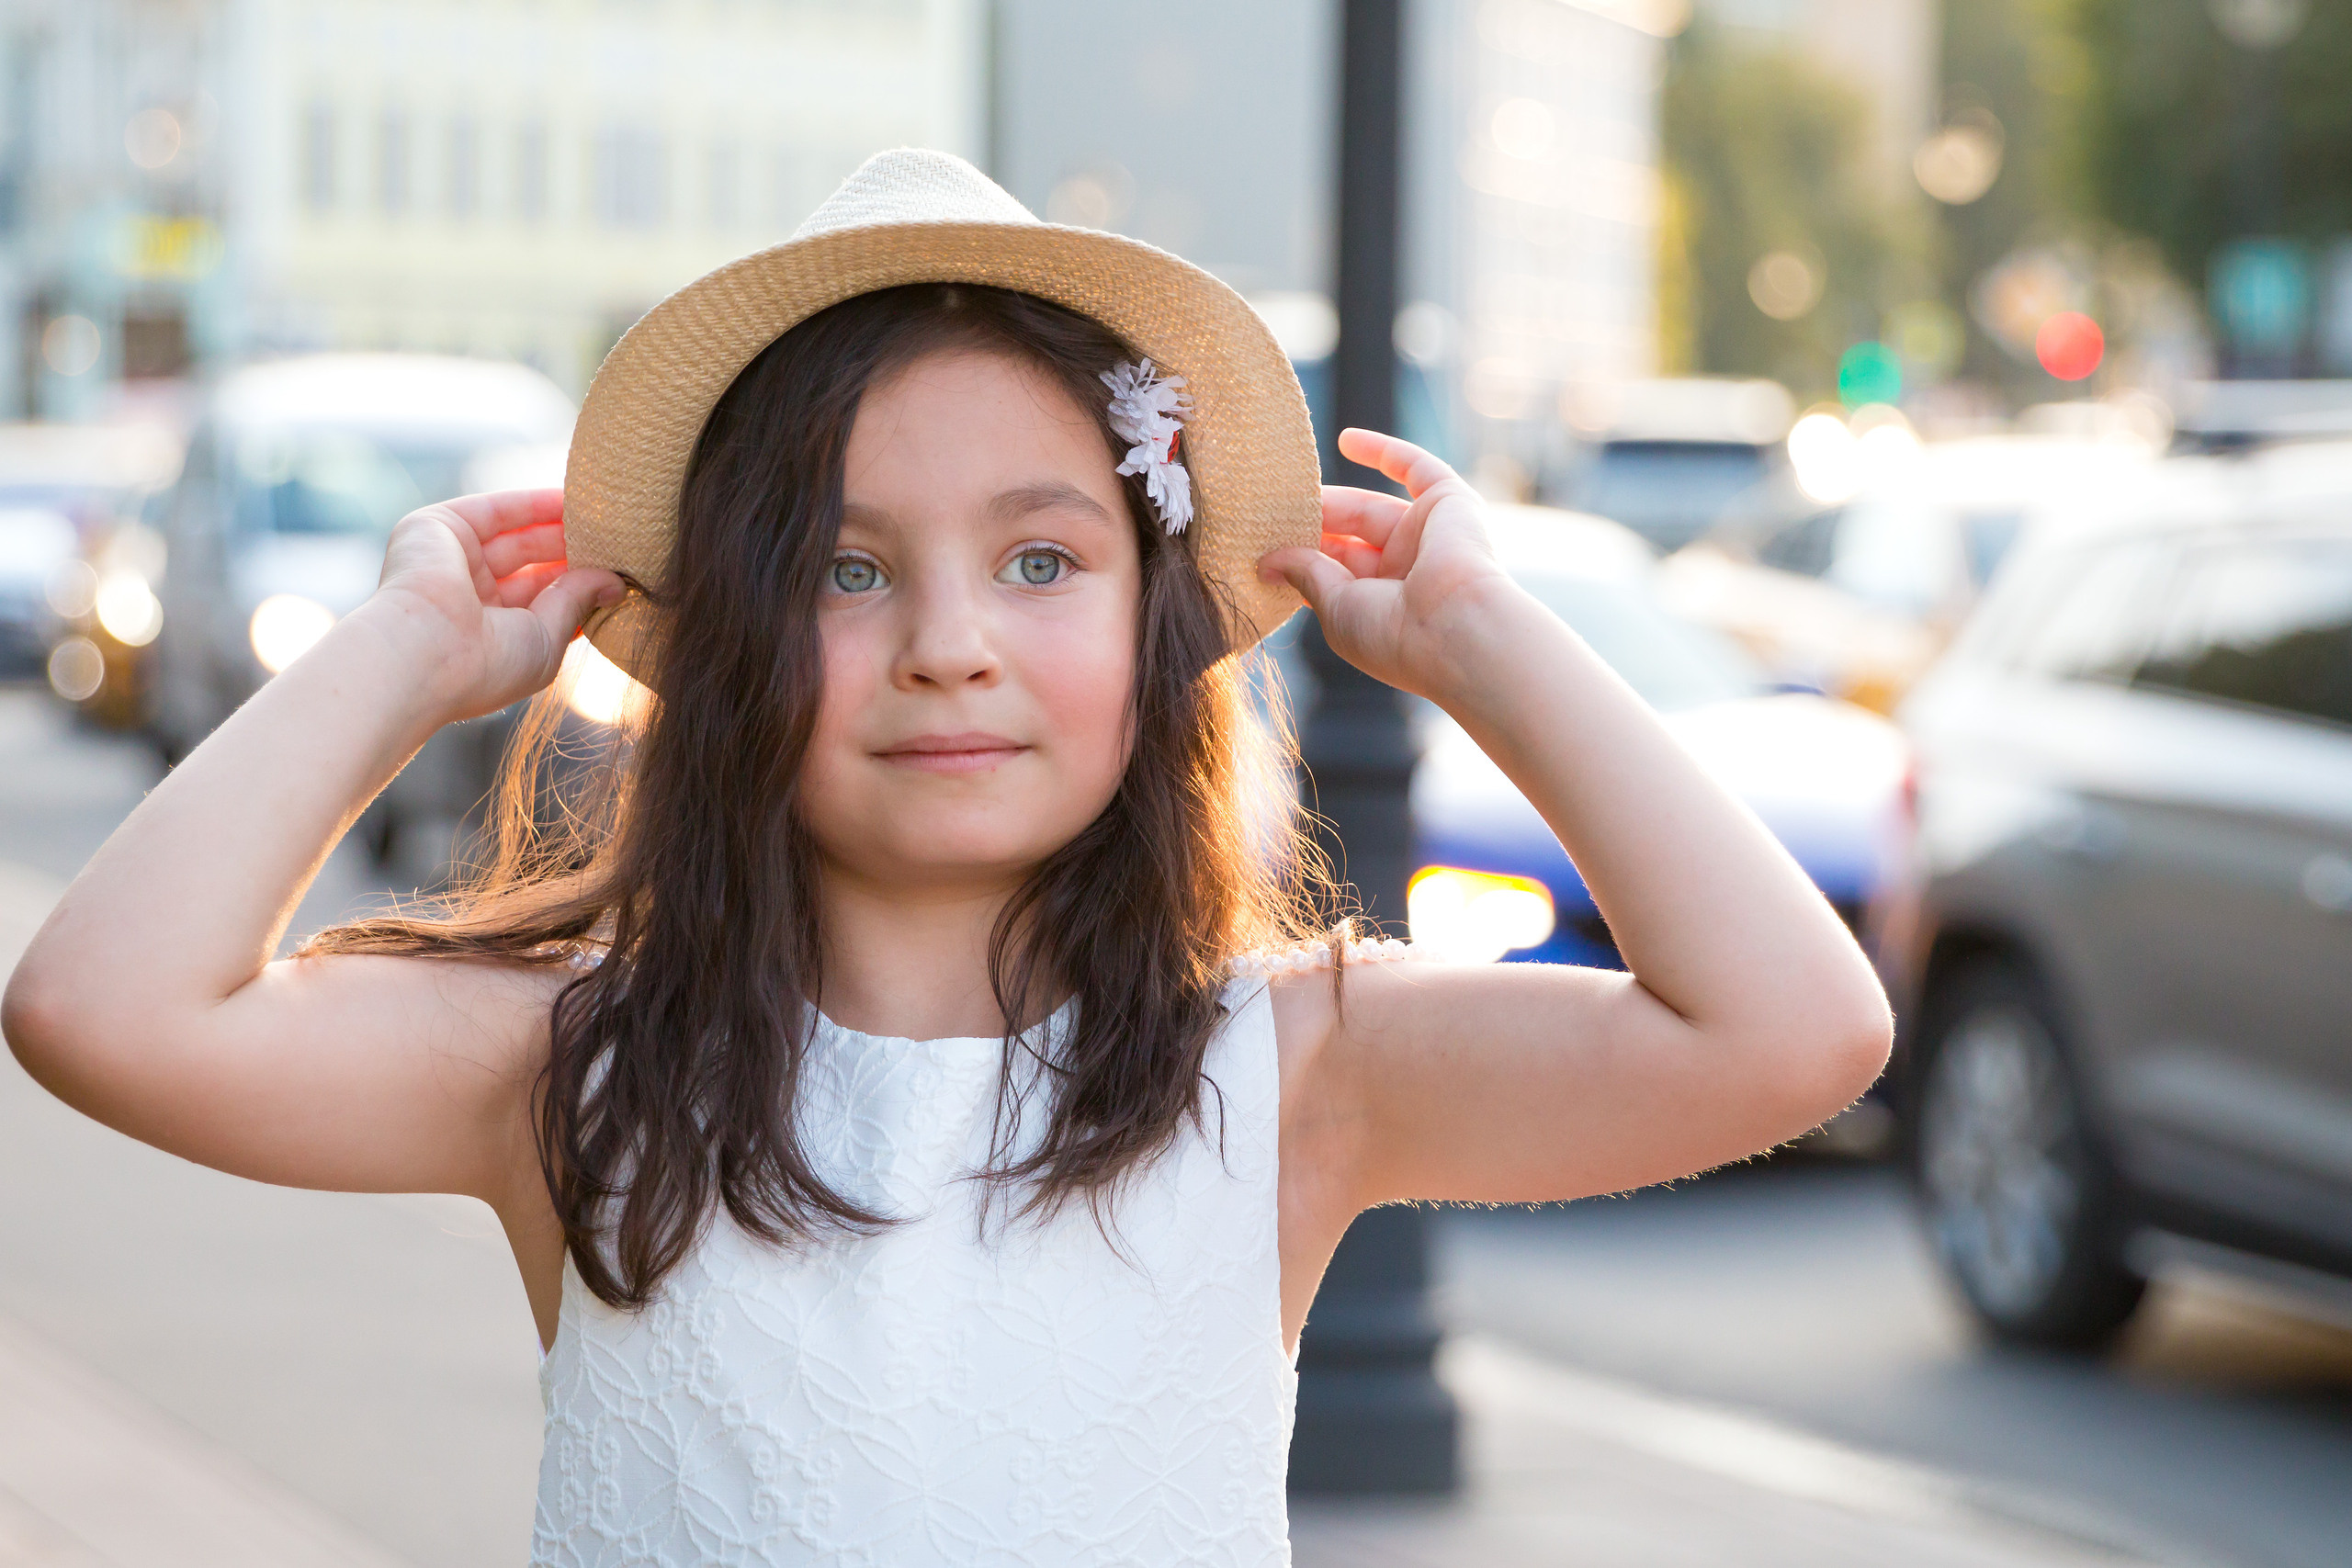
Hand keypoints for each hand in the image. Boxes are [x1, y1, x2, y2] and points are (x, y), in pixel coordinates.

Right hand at [361, 488, 622, 722]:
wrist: (424, 653)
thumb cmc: (487, 664)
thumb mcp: (547, 638)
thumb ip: (578, 601)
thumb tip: (615, 582)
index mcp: (488, 638)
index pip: (542, 605)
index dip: (580, 589)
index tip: (619, 575)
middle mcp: (466, 601)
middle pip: (531, 567)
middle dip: (573, 555)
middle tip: (617, 543)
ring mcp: (450, 564)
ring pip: (515, 538)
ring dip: (559, 527)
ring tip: (605, 520)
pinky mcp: (436, 529)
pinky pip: (495, 510)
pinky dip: (533, 504)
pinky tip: (572, 500)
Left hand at [1256, 428, 1518, 700]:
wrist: (1455, 628)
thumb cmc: (1393, 634)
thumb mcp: (1335, 608)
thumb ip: (1306, 575)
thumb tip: (1267, 560)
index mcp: (1382, 609)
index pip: (1334, 577)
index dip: (1301, 560)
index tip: (1261, 549)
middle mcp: (1407, 575)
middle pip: (1348, 540)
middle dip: (1311, 528)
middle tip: (1269, 514)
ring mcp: (1428, 539)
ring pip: (1370, 508)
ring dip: (1332, 500)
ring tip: (1289, 490)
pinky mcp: (1450, 504)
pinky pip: (1415, 468)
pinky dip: (1383, 451)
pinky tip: (1344, 439)